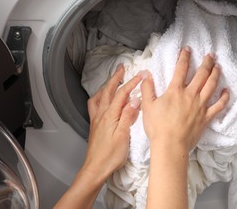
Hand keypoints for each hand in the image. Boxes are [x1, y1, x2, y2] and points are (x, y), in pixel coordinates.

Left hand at [55, 65, 141, 208]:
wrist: (95, 168)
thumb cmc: (110, 155)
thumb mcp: (123, 136)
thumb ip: (128, 116)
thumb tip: (135, 99)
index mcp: (110, 115)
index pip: (122, 94)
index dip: (131, 83)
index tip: (141, 75)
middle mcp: (101, 114)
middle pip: (108, 91)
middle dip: (116, 78)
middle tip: (122, 69)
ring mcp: (96, 119)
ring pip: (99, 97)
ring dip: (107, 86)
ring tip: (112, 81)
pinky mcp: (95, 125)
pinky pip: (95, 105)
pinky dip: (99, 97)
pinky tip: (102, 100)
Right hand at [141, 47, 229, 151]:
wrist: (170, 145)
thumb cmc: (157, 127)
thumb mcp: (147, 106)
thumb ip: (147, 89)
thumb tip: (146, 75)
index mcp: (175, 91)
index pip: (181, 69)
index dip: (184, 57)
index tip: (187, 49)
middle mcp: (190, 95)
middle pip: (201, 74)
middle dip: (206, 63)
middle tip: (211, 55)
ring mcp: (200, 106)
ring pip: (211, 86)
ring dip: (216, 74)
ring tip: (218, 66)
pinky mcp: (206, 117)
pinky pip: (219, 106)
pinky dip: (224, 98)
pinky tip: (227, 91)